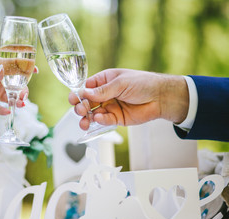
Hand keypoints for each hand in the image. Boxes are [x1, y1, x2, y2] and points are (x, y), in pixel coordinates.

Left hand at [0, 64, 37, 115]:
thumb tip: (2, 70)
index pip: (13, 70)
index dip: (25, 69)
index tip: (35, 71)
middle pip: (16, 86)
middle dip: (22, 90)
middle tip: (23, 95)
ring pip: (11, 98)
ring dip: (17, 101)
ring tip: (20, 104)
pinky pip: (1, 109)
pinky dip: (5, 110)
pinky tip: (7, 111)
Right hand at [68, 68, 188, 129]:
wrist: (161, 97)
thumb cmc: (143, 83)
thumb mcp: (121, 83)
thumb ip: (103, 90)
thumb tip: (84, 94)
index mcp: (104, 81)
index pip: (86, 88)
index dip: (79, 93)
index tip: (73, 99)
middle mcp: (105, 94)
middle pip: (87, 102)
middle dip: (81, 107)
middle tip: (80, 110)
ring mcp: (110, 106)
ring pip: (92, 114)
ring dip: (86, 118)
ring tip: (83, 122)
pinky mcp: (116, 118)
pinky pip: (104, 121)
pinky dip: (99, 121)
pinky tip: (97, 119)